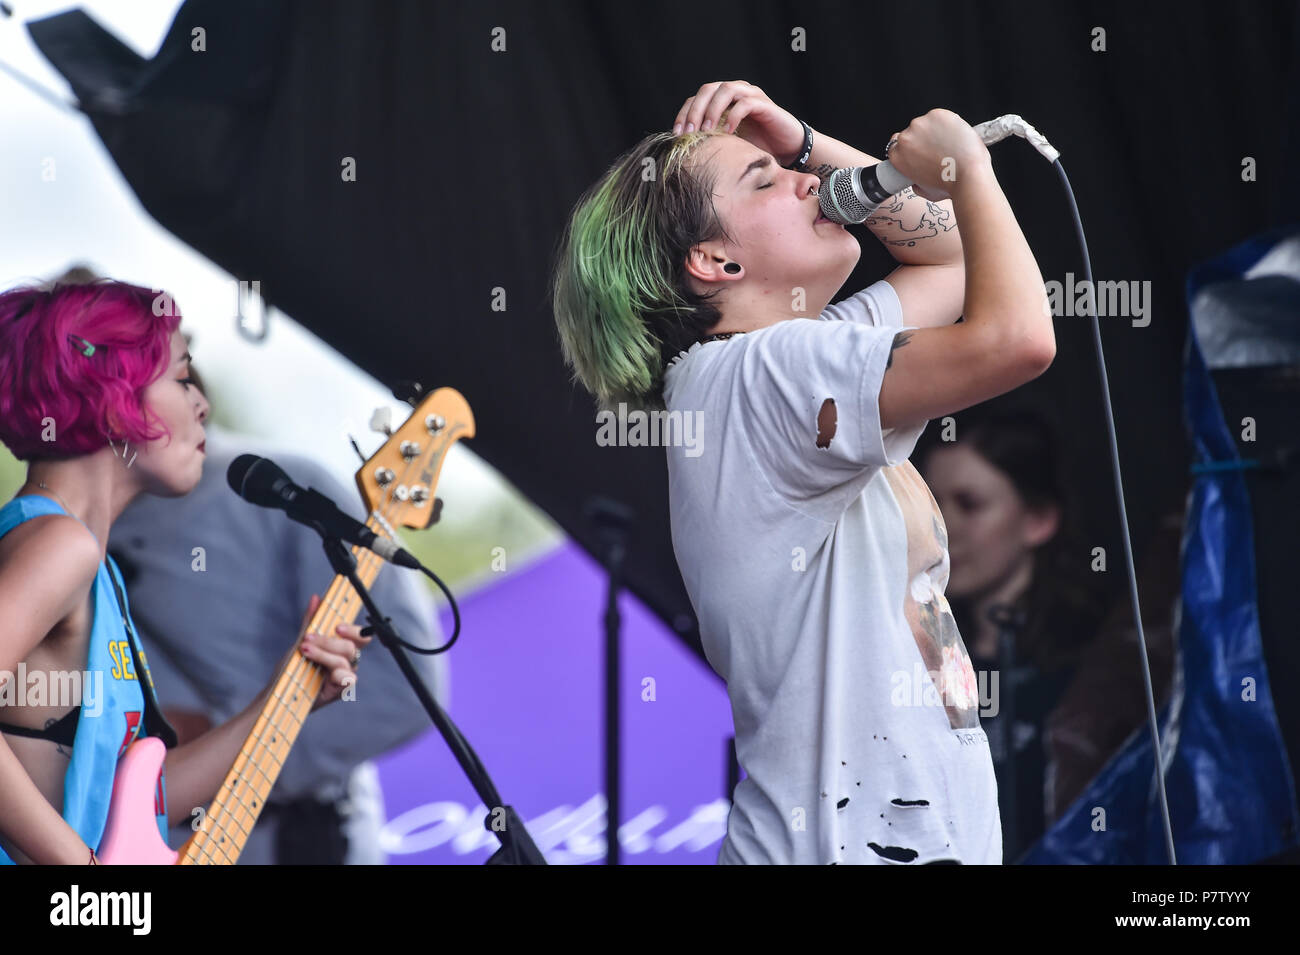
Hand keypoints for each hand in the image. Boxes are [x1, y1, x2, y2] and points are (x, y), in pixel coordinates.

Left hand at [285, 594, 373, 709]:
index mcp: (341, 647)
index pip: (359, 636)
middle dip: (327, 641)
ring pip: (345, 660)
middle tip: (307, 639)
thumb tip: (316, 598)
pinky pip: (347, 678)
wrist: (280, 693)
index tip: (337, 627)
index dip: (354, 630)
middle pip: (350, 646)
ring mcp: (344, 675)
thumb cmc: (292, 668)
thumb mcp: (301, 641)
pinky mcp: (340, 690)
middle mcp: (346, 660)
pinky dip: (335, 673)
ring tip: (305, 651)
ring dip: (323, 654)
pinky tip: (323, 674)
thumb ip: (311, 621)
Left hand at [672, 80, 804, 165]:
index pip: (697, 98)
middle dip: (695, 110)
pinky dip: (734, 116)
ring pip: (726, 90)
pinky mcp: (765, 104)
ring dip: (712, 110)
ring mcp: (751, 95)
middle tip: (688, 132)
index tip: (676, 134)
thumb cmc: (756, 145)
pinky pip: (746, 103)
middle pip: (708, 89)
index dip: (684, 113)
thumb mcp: (726, 142)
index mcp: (722, 99)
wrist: (786, 148)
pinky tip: (728, 132)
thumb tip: (682, 149)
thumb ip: (709, 138)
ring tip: (706, 131)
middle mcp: (736, 91)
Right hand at [884, 108, 990, 201]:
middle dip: (923, 138)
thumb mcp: (924, 191)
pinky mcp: (937, 114)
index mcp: (897, 156)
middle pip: (911, 132)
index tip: (918, 149)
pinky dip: (947, 123)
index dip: (909, 147)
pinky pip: (940, 116)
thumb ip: (915, 182)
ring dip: (935, 130)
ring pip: (926, 123)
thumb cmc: (949, 185)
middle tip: (938, 149)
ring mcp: (921, 124)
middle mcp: (905, 138)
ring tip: (949, 143)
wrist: (968, 174)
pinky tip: (954, 135)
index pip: (896, 145)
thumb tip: (916, 181)